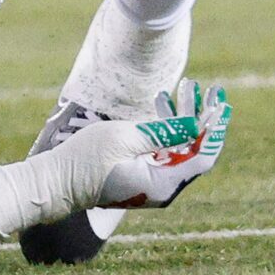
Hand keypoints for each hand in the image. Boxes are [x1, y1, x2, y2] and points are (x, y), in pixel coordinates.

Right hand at [95, 81, 232, 209]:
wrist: (54, 183)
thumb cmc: (86, 159)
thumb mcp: (125, 138)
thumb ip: (163, 132)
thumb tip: (196, 125)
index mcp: (164, 184)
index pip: (202, 156)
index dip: (214, 128)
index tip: (220, 101)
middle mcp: (163, 188)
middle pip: (193, 150)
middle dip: (200, 117)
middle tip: (206, 87)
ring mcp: (150, 182)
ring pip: (178, 147)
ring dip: (182, 117)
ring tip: (184, 86)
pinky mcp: (138, 175)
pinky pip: (162, 150)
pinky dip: (164, 127)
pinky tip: (161, 102)